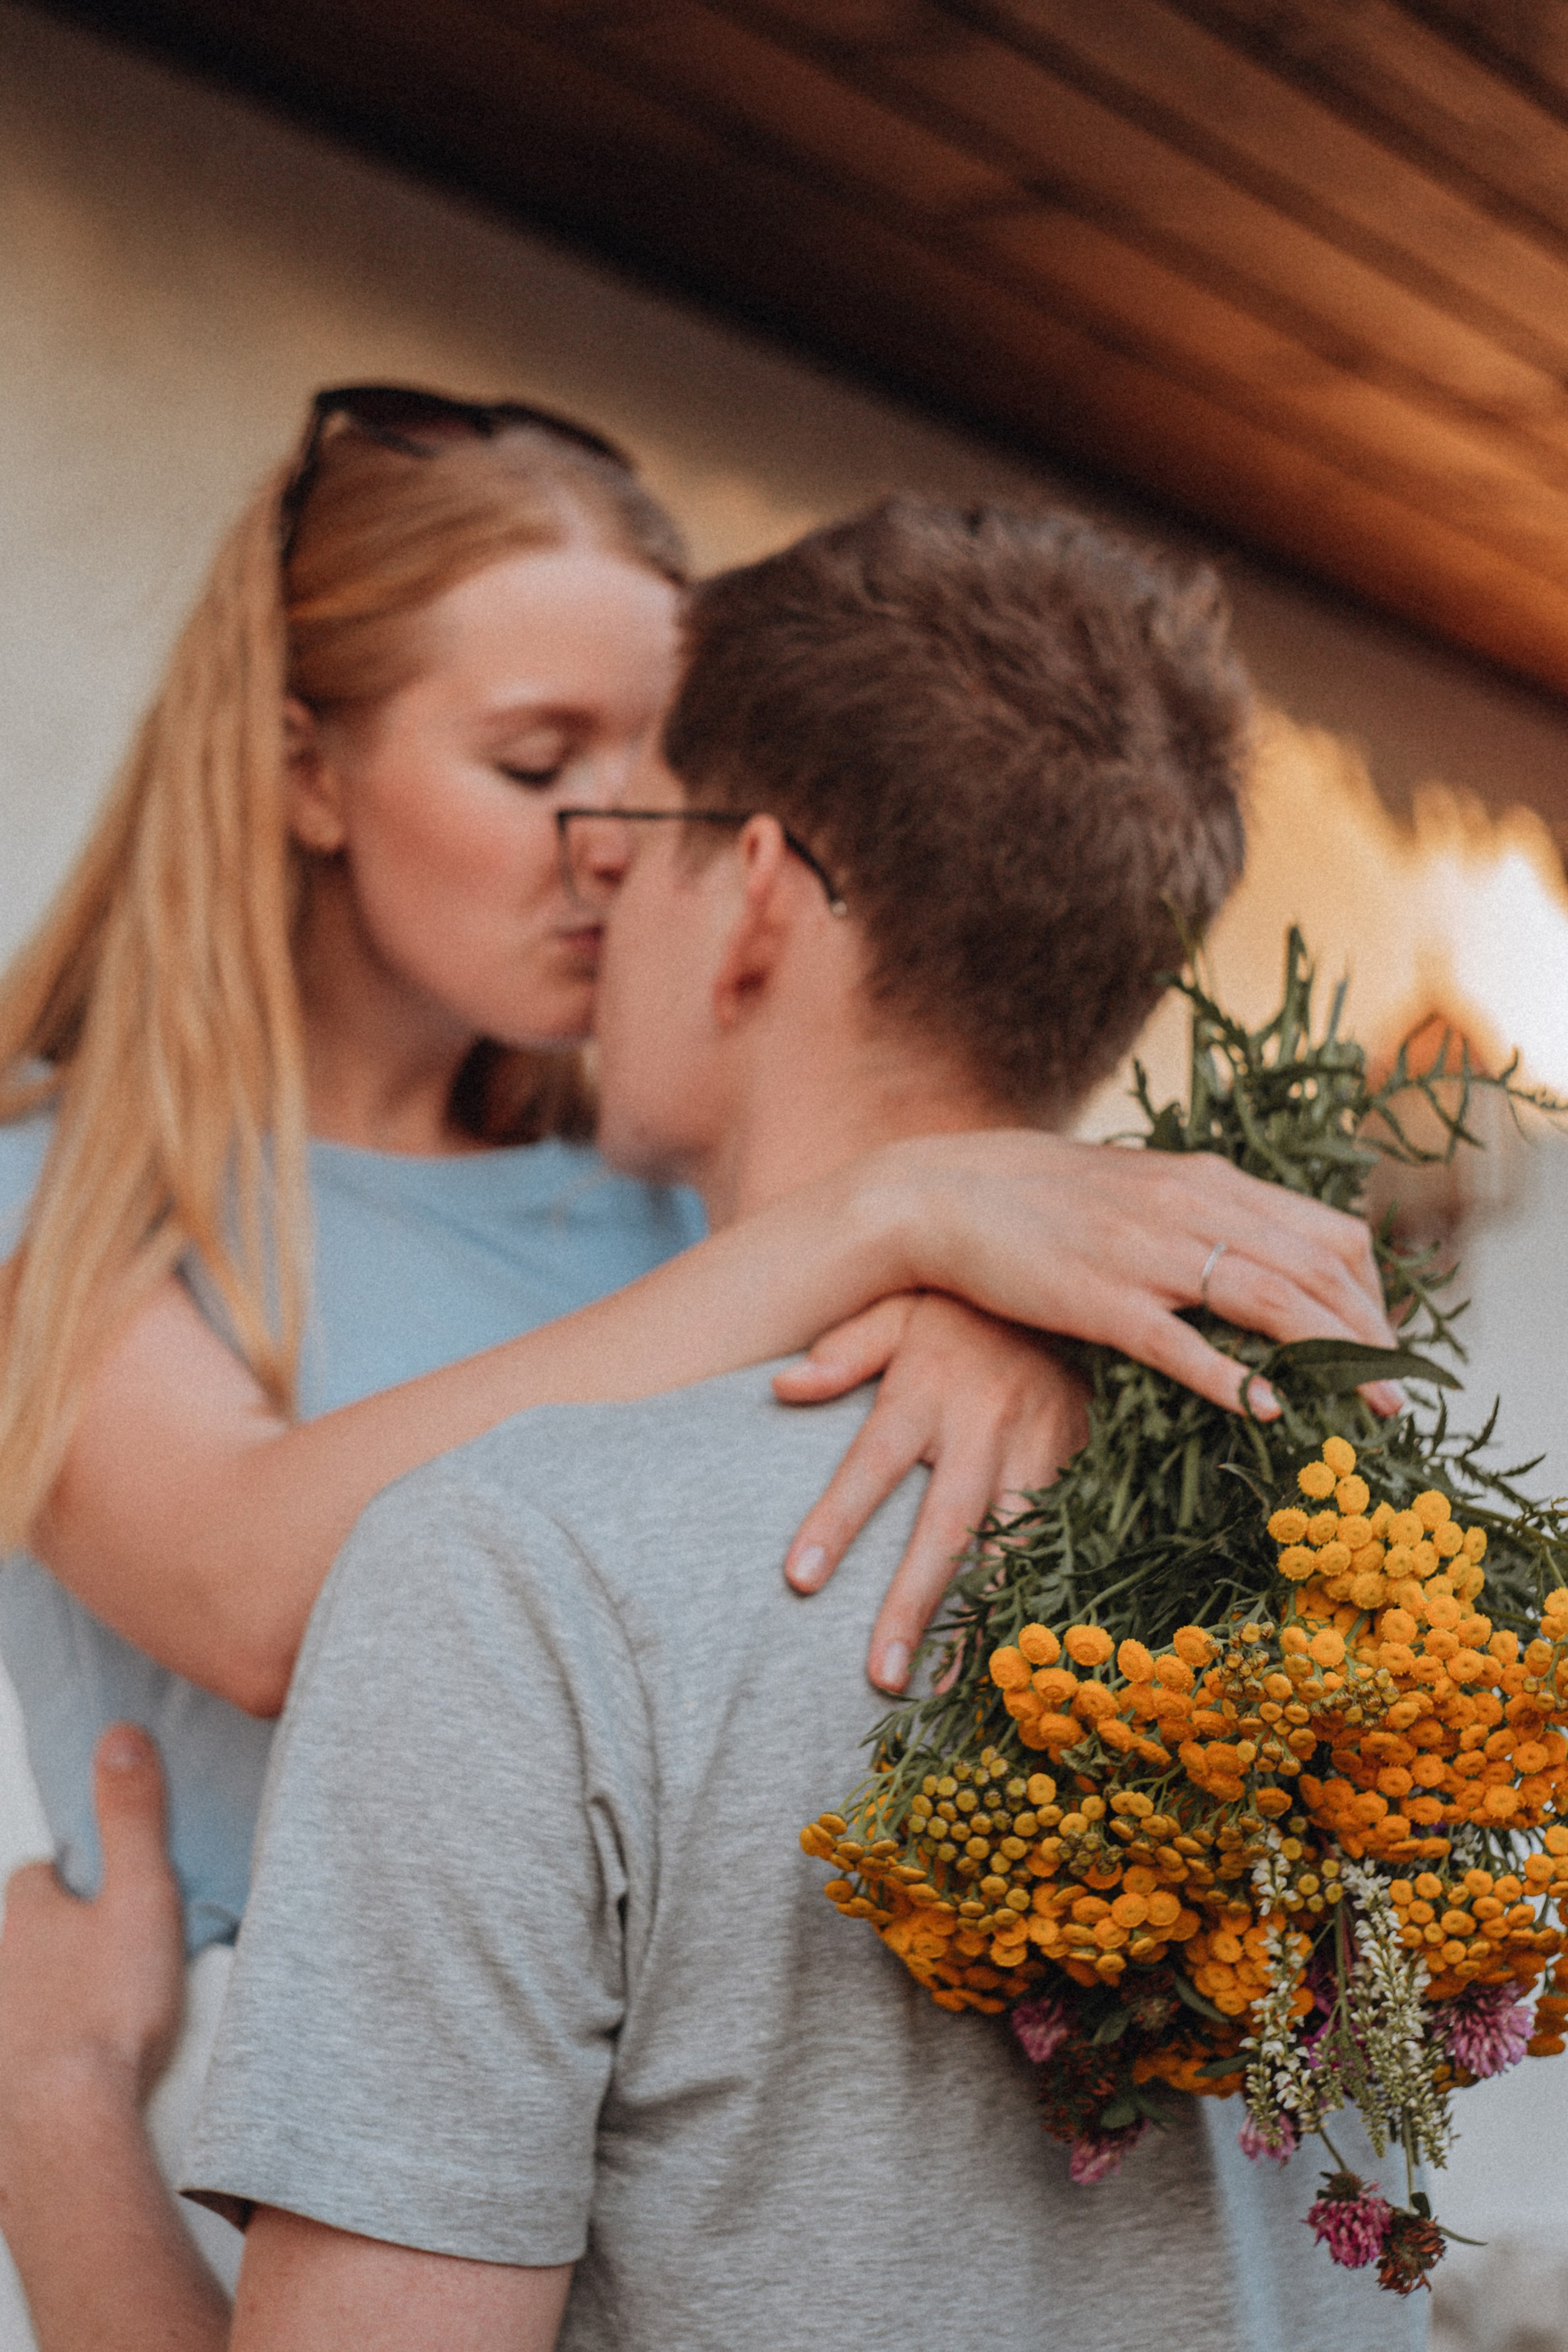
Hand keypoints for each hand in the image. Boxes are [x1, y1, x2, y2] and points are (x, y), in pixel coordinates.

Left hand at [0, 1725, 182, 2152]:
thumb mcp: (141, 1893)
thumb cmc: (108, 2008)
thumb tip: (118, 1736)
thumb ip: (131, 1816)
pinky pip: (20, 2049)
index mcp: (32, 1915)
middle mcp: (1, 1965)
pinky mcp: (3, 2076)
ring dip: (48, 1994)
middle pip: (26, 1937)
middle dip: (57, 1937)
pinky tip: (75, 2067)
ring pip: (20, 1992)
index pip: (37, 1876)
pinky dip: (41, 2050)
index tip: (100, 1882)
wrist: (65, 2120)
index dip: (68, 1875)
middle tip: (106, 1949)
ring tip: (98, 2010)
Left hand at [775, 1294, 1088, 1690]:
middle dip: (913, 1606)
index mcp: (927, 1389)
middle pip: (945, 1528)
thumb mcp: (896, 1306)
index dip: (836, 1521)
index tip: (798, 1579)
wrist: (1072, 1283)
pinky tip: (1017, 1650)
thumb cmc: (962, 1305)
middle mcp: (985, 1425)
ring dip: (980, 1621)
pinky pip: (1057, 1541)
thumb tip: (783, 1388)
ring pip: (1009, 1549)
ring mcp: (1039, 1448)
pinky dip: (1036, 1596)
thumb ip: (844, 1347)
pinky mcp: (1079, 1464)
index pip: (871, 1464)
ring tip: (946, 1688)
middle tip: (882, 1677)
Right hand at [875, 1131, 1400, 1418]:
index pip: (1329, 1232)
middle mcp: (1191, 1207)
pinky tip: (1270, 1408)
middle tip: (1393, 1395)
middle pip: (1318, 1269)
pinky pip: (1183, 1343)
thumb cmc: (1041, 1202)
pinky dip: (1234, 1377)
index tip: (1379, 1344)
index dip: (1371, 1293)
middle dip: (1371, 1336)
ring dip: (1334, 1358)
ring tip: (1367, 1411)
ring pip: (1272, 1301)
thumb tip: (1265, 1263)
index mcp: (1207, 1180)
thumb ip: (1203, 1219)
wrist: (944, 1194)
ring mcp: (1148, 1254)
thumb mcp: (1141, 1193)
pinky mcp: (1102, 1300)